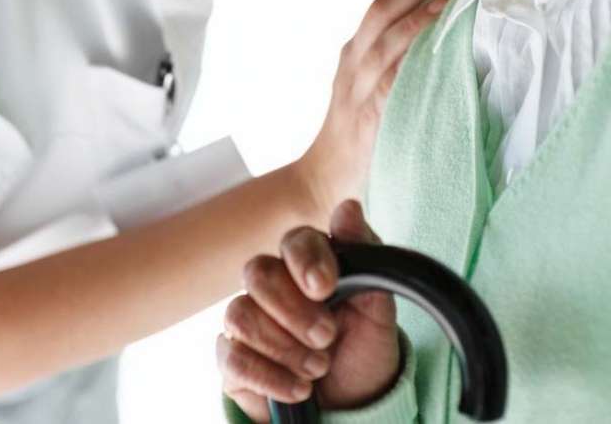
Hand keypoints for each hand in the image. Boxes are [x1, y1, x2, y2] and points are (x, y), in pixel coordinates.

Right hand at [219, 200, 399, 421]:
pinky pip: (233, 357)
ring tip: (318, 368)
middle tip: (326, 336)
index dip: (305, 261)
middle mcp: (273, 286)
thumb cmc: (362, 349)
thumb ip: (365, 258)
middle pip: (257, 272)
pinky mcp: (233, 357)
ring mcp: (248, 320)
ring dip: (284, 347)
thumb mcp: (377, 310)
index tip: (325, 288)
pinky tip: (299, 389)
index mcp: (309, 265)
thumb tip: (348, 207)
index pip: (294, 240)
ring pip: (240, 314)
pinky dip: (270, 377)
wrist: (352, 404)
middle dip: (293, 310)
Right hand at [296, 0, 476, 215]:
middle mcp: (354, 55)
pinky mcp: (366, 107)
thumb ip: (399, 60)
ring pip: (386, 25)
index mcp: (358, 47)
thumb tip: (444, 36)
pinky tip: (435, 25)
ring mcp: (357, 80)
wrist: (323, 179)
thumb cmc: (358, 133)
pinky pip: (391, 67)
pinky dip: (413, 40)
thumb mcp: (374, 87)